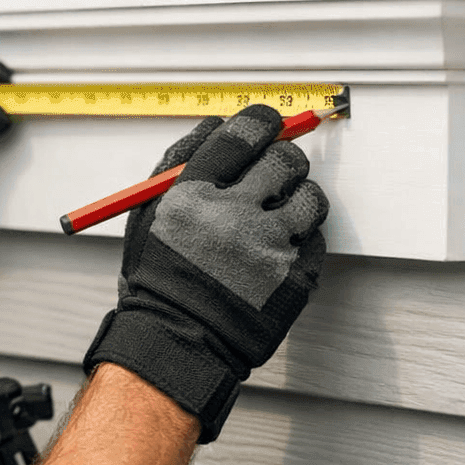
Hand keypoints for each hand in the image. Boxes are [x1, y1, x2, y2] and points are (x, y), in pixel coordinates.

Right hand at [82, 103, 327, 441]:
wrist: (178, 342)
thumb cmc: (159, 278)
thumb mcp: (148, 214)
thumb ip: (179, 164)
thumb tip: (217, 126)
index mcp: (193, 196)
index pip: (243, 135)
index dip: (262, 122)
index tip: (267, 124)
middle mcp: (234, 218)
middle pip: (284, 160)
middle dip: (282, 160)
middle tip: (274, 173)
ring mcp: (270, 249)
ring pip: (310, 197)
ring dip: (297, 198)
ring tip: (276, 216)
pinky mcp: (295, 278)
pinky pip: (316, 238)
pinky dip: (301, 238)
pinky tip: (277, 248)